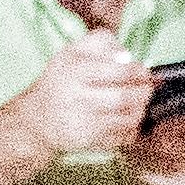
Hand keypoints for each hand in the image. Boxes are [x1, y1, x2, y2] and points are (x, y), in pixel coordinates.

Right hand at [2, 34, 156, 161]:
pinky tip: (126, 121)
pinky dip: (132, 129)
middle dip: (144, 92)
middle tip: (147, 88)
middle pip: (126, 98)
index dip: (139, 72)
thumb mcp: (73, 51)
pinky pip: (123, 137)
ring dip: (140, 111)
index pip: (121, 72)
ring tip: (138, 104)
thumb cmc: (62, 80)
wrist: (38, 120)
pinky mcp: (88, 142)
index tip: (142, 72)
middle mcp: (78, 98)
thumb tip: (126, 55)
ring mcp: (83, 122)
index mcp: (76, 71)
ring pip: (128, 119)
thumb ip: (101, 42)